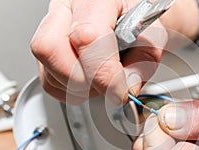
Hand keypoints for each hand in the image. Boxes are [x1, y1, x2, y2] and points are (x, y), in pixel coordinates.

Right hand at [31, 0, 166, 104]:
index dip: (103, 73)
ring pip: (48, 69)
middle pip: (50, 49)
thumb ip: (142, 63)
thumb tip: (126, 88)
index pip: (87, 36)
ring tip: (102, 79)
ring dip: (79, 87)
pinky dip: (70, 90)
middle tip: (109, 86)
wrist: (130, 14)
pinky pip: (48, 80)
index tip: (119, 92)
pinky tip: (89, 80)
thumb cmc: (139, 20)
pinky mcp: (46, 49)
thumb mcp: (152, 37)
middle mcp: (66, 8)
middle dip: (83, 80)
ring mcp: (50, 27)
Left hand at [133, 96, 198, 149]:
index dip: (160, 127)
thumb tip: (167, 117)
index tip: (176, 112)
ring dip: (162, 127)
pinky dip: (164, 131)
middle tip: (184, 114)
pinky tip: (186, 127)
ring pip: (148, 149)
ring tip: (191, 122)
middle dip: (158, 125)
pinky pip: (155, 147)